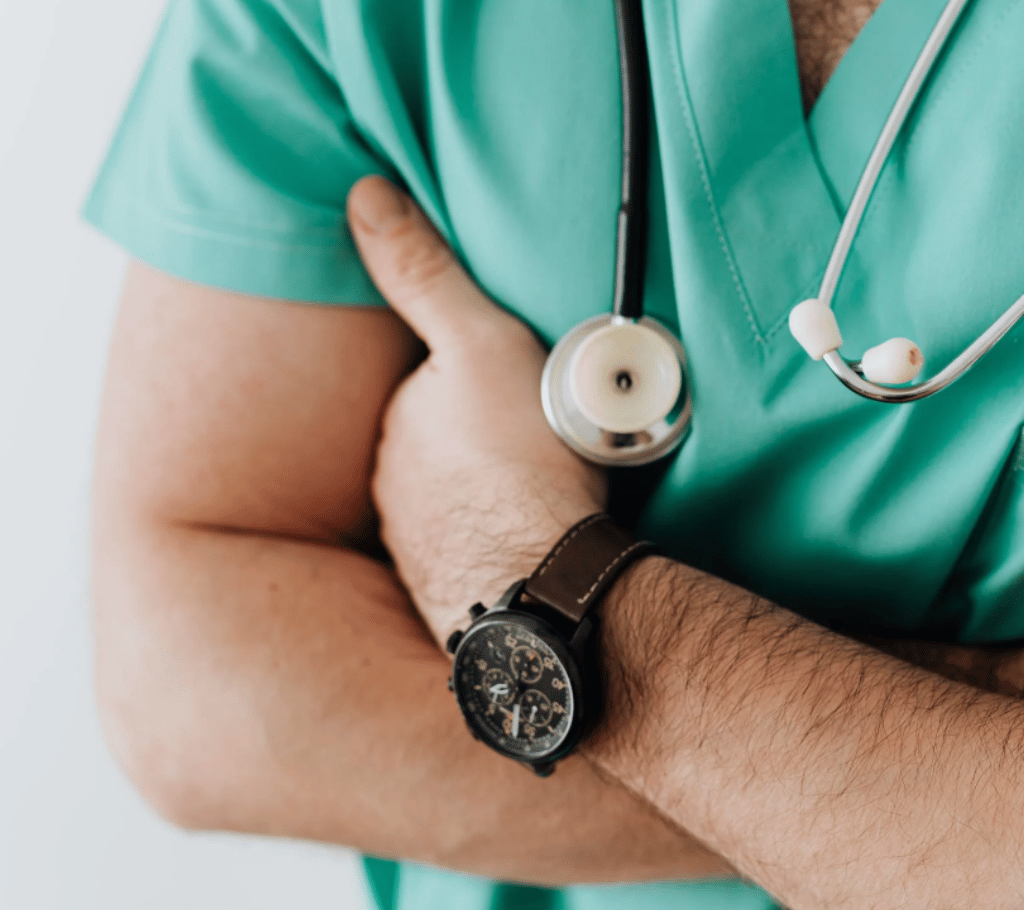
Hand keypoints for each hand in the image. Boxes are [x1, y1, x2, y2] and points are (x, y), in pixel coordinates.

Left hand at [346, 176, 605, 645]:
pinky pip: (472, 550)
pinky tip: (531, 542)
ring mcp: (417, 543)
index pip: (426, 387)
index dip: (474, 381)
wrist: (543, 581)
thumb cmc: (521, 459)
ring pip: (452, 499)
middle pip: (438, 444)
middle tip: (539, 438)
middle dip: (477, 438)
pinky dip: (496, 540)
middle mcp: (391, 485)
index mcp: (397, 422)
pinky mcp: (449, 590)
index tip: (518, 389)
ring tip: (543, 491)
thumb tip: (364, 196)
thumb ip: (423, 272)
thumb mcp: (479, 342)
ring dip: (486, 492)